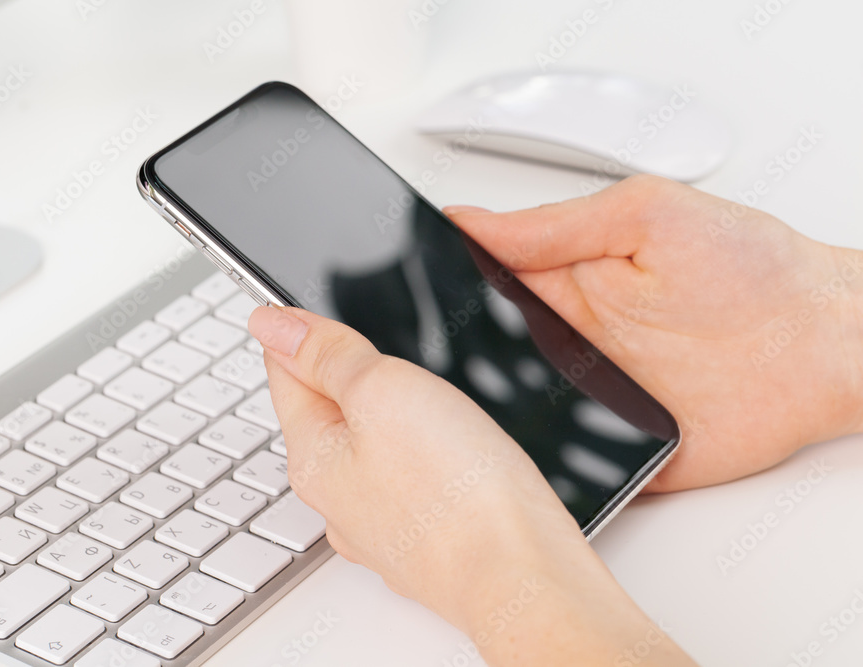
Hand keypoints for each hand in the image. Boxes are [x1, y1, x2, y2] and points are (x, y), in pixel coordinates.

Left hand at [248, 305, 695, 665]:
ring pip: (374, 446)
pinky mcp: (427, 538)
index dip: (303, 331)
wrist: (522, 576)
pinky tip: (449, 449)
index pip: (283, 372)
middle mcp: (338, 497)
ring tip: (423, 395)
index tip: (327, 311)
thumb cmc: (456, 491)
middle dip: (351, 374)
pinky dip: (424, 454)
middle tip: (381, 345)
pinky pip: (412, 479)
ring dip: (392, 414)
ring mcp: (383, 524)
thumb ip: (324, 355)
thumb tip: (268, 321)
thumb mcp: (380, 389)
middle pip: (329, 410)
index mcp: (312, 456)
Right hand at [446, 175, 862, 491]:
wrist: (826, 344)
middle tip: (425, 357)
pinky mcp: (616, 447)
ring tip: (453, 413)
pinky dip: (534, 465)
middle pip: (484, 353)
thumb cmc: (753, 267)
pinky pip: (561, 462)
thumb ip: (556, 224)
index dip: (440, 286)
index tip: (408, 288)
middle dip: (451, 358)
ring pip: (509, 412)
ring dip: (484, 414)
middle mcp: (570, 340)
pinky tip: (513, 458)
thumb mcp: (648, 215)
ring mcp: (590, 396)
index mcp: (566, 281)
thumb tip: (473, 221)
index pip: (480, 283)